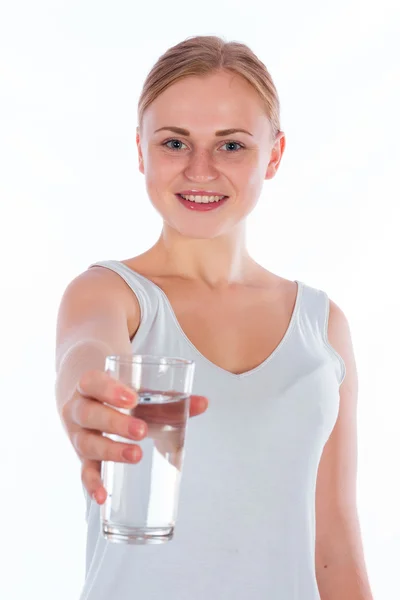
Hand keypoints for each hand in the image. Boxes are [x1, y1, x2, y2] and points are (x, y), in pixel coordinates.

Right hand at [60, 369, 207, 504]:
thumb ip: (168, 397)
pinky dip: (92, 484)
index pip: (92, 382)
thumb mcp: (139, 390)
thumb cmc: (120, 395)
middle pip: (89, 414)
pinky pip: (85, 471)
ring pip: (87, 443)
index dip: (109, 390)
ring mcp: (78, 434)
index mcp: (89, 386)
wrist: (89, 400)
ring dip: (110, 451)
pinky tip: (103, 497)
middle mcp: (78, 409)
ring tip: (136, 455)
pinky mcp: (82, 458)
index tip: (133, 398)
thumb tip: (203, 403)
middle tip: (142, 431)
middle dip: (115, 423)